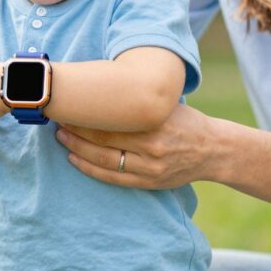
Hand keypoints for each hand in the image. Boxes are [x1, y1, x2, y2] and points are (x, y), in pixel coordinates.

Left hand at [55, 104, 218, 188]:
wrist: (213, 150)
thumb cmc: (185, 120)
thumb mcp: (165, 104)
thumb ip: (138, 101)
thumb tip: (102, 87)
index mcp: (156, 122)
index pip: (111, 119)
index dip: (86, 114)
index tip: (69, 104)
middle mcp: (153, 147)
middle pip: (103, 140)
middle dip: (76, 129)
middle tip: (57, 118)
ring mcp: (150, 168)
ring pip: (104, 160)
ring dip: (77, 149)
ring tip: (61, 137)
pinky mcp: (149, 183)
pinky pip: (113, 178)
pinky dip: (90, 169)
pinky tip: (74, 159)